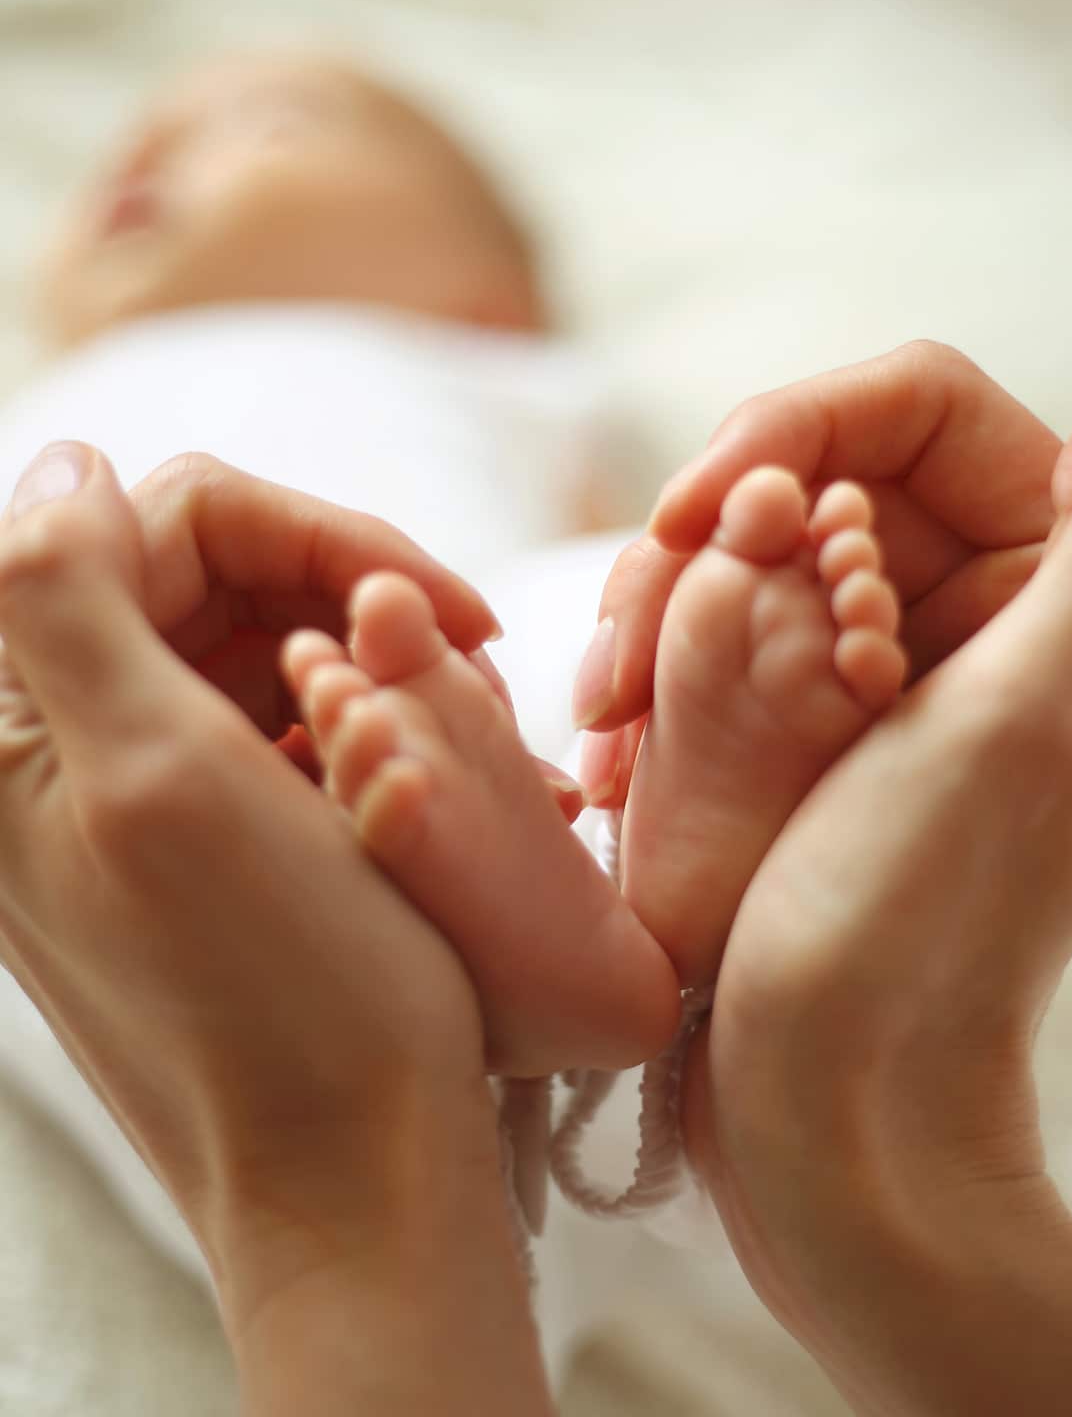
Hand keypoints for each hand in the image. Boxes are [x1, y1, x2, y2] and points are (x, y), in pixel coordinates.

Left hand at [0, 445, 550, 1412]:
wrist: (351, 1166)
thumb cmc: (276, 987)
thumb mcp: (155, 775)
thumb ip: (64, 595)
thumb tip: (66, 462)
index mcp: (14, 724)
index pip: (157, 521)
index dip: (310, 532)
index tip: (434, 603)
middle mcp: (54, 744)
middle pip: (206, 568)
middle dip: (345, 589)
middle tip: (469, 657)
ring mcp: (130, 786)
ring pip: (252, 633)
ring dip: (364, 650)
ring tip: (463, 713)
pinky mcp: (198, 828)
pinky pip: (275, 713)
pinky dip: (357, 714)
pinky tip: (422, 763)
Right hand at [681, 345, 1071, 1416]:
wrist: (835, 1099)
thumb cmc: (926, 922)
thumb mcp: (1038, 718)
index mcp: (1069, 588)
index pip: (917, 409)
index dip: (797, 428)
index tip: (702, 511)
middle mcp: (989, 610)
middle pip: (811, 473)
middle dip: (701, 537)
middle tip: (623, 654)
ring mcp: (893, 663)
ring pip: (747, 548)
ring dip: (659, 608)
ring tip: (610, 715)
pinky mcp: (817, 718)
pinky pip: (720, 629)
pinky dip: (658, 666)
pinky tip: (621, 745)